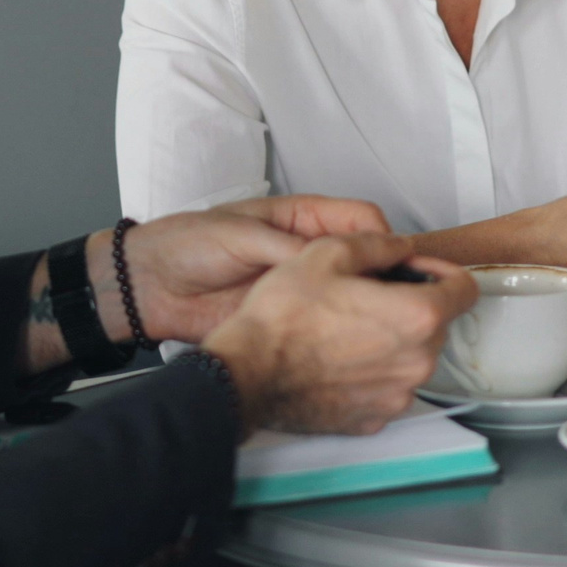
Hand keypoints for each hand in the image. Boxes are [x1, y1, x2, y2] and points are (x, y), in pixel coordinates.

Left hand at [116, 195, 393, 344]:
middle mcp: (309, 253)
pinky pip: (330, 327)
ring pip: (355, 297)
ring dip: (375, 308)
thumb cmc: (189, 244)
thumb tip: (333, 256)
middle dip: (393, 277)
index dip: (386, 239)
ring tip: (396, 325)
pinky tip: (363, 347)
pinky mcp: (292, 321)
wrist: (151, 286)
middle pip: (367, 262)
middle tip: (415, 297)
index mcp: (301, 219)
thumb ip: (286, 246)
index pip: (361, 221)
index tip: (402, 260)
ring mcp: (304, 290)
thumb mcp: (241, 234)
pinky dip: (348, 336)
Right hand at [202, 232, 475, 434]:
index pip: (465, 289)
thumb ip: (377, 244)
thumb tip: (399, 246)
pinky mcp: (375, 417)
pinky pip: (388, 386)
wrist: (247, 373)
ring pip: (412, 357)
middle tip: (368, 294)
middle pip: (436, 324)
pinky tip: (339, 357)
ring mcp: (397, 395)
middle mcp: (417, 362)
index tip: (414, 268)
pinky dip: (373, 371)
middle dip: (411, 304)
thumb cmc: (282, 318)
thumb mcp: (327, 253)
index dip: (441, 270)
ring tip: (347, 327)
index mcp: (416, 317)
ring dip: (392, 339)